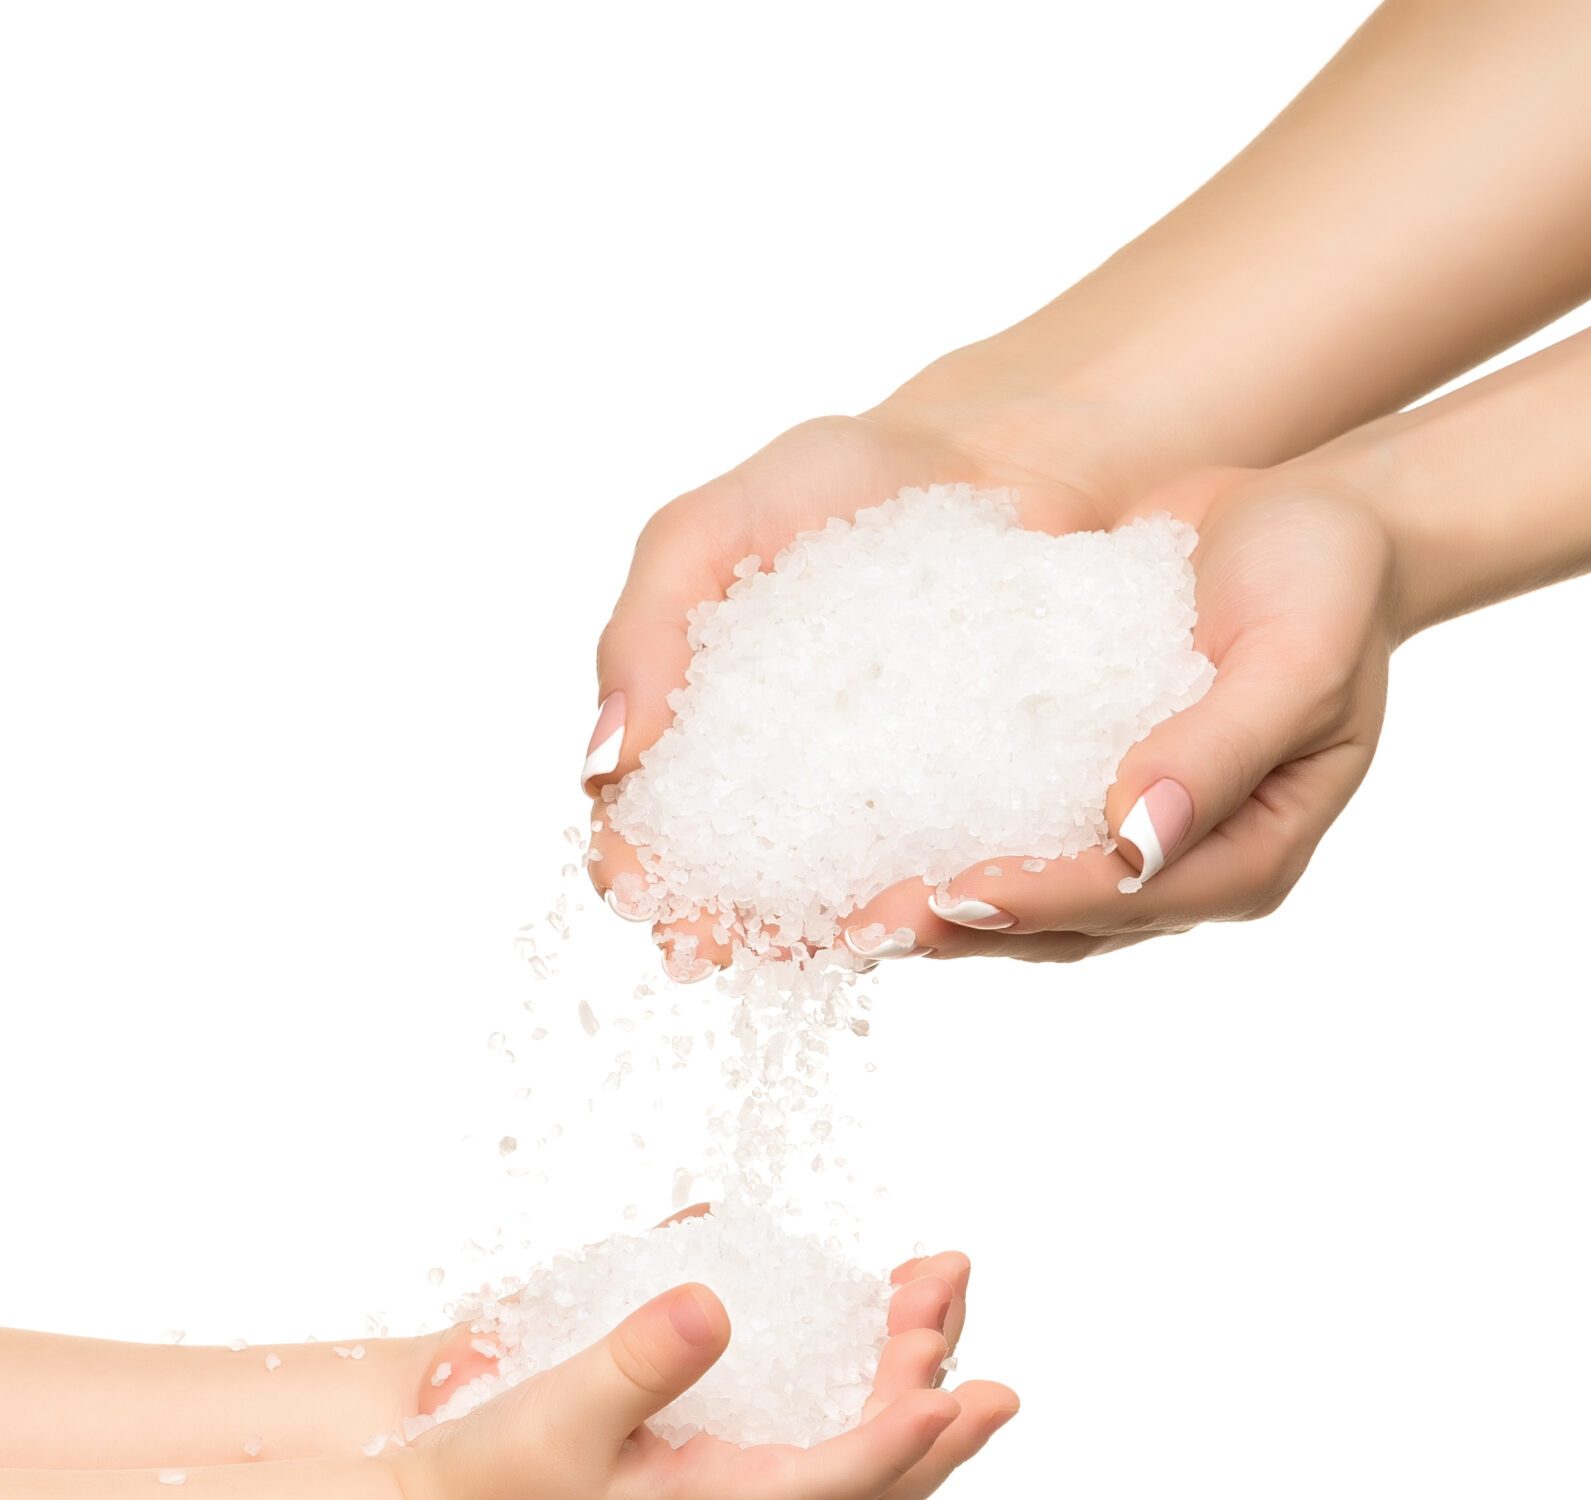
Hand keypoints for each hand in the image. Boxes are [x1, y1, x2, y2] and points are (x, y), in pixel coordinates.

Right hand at [392, 1250, 1015, 1499]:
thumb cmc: (475, 1488)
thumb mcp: (551, 1411)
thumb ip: (636, 1359)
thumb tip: (712, 1304)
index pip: (834, 1484)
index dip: (902, 1440)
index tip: (955, 1390)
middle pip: (863, 1493)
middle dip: (930, 1411)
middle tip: (973, 1329)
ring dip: (903, 1431)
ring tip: (943, 1347)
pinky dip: (851, 1479)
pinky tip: (870, 1444)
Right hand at [579, 409, 1115, 958]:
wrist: (992, 460)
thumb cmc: (834, 484)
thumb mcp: (711, 532)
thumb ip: (644, 630)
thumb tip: (598, 760)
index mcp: (704, 737)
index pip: (649, 822)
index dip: (632, 864)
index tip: (632, 891)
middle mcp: (787, 792)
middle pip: (736, 882)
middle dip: (716, 922)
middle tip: (710, 948)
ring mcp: (882, 809)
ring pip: (839, 894)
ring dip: (819, 930)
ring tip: (811, 944)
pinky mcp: (976, 805)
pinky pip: (948, 864)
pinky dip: (932, 891)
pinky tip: (925, 907)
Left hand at [846, 463, 1398, 962]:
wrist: (1309, 525)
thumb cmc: (1328, 581)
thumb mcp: (1301, 655)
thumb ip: (1223, 748)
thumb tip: (1138, 841)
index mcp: (1246, 857)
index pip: (1129, 896)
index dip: (1043, 900)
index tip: (957, 892)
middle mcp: (1175, 864)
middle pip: (1056, 920)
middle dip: (958, 925)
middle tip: (862, 929)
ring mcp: (1120, 829)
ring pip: (1016, 889)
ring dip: (928, 900)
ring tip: (832, 909)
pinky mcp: (1071, 778)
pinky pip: (994, 815)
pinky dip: (926, 825)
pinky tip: (846, 821)